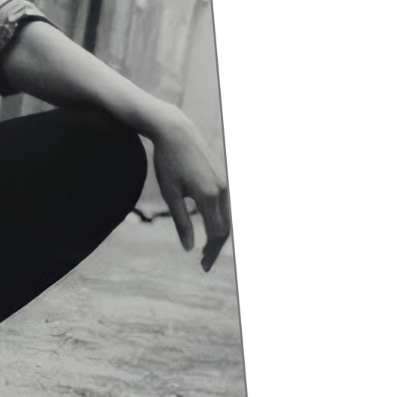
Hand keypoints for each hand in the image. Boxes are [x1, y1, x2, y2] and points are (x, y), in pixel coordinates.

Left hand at [150, 105, 230, 271]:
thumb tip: (189, 248)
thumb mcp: (170, 193)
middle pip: (226, 228)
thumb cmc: (167, 161)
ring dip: (219, 235)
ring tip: (205, 249)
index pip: (216, 233)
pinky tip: (209, 228)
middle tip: (203, 263)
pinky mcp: (223, 177)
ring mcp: (225, 182)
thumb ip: (181, 221)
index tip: (202, 265)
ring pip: (228, 217)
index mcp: (207, 196)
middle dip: (216, 247)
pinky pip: (226, 205)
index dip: (211, 252)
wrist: (175, 131)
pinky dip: (220, 220)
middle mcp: (221, 190)